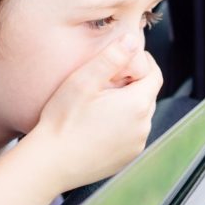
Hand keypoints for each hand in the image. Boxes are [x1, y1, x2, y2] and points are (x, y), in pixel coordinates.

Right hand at [29, 33, 161, 191]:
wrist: (50, 163)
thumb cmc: (62, 122)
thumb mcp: (83, 81)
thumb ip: (111, 57)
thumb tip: (132, 41)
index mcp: (136, 104)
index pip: (155, 75)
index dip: (142, 62)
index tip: (125, 57)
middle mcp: (142, 127)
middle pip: (146, 95)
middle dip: (131, 83)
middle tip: (104, 79)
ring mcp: (135, 145)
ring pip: (138, 115)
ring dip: (125, 105)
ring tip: (97, 103)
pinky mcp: (125, 158)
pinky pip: (130, 134)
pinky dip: (120, 125)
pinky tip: (95, 124)